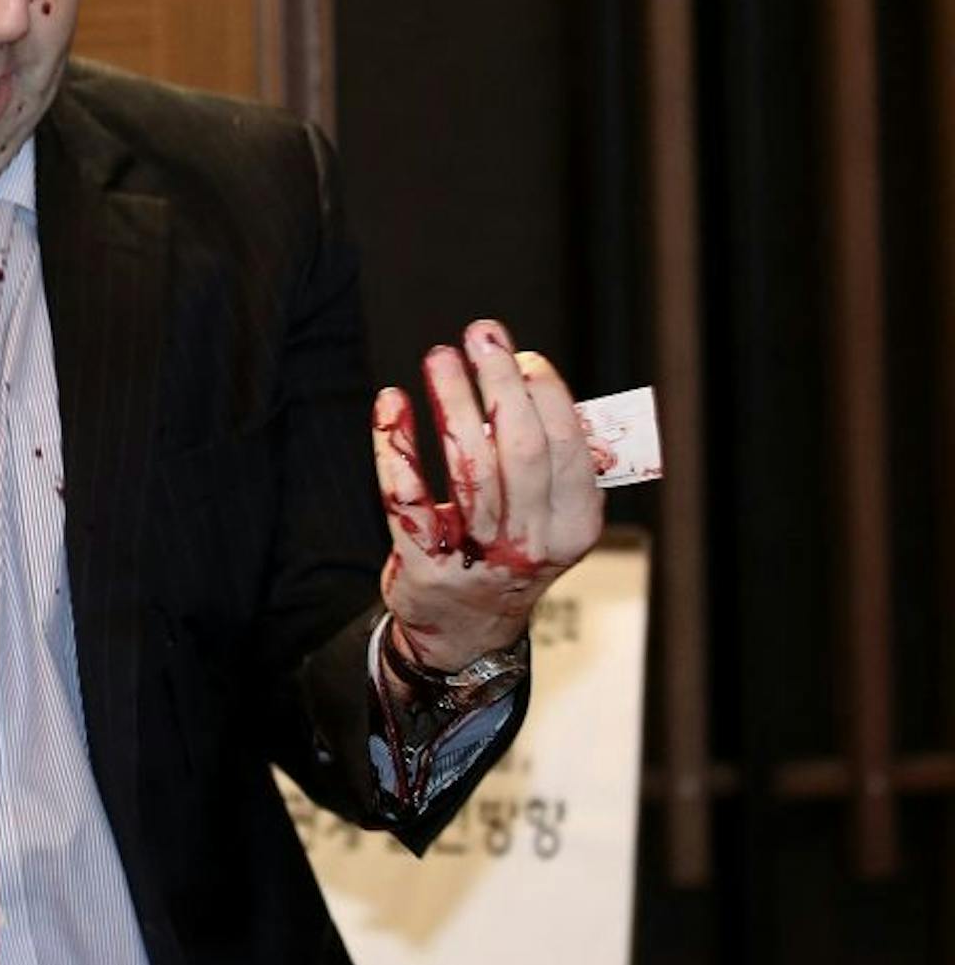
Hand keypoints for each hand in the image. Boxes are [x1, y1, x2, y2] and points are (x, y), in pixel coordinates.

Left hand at [370, 318, 603, 672]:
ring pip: (466, 467)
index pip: (569, 449)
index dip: (547, 397)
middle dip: (500, 385)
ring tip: (439, 358)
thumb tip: (535, 380)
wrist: (465, 628)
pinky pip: (405, 496)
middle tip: (481, 336)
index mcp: (575, 527)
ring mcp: (476, 558)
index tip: (524, 356)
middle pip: (518, 451)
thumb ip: (552, 459)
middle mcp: (530, 545)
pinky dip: (396, 443)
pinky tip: (391, 402)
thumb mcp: (552, 516)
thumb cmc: (510, 549)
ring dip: (452, 402)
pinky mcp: (423, 565)